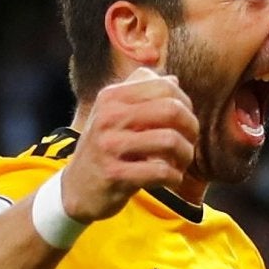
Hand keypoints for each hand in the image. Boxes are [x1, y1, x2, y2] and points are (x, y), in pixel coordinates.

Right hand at [58, 67, 198, 221]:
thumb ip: (142, 94)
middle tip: (188, 142)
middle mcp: (108, 116)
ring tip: (180, 163)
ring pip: (170, 141)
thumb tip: (173, 80)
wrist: (76, 189)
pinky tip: (170, 179)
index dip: (186, 104)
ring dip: (185, 155)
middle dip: (191, 128)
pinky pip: (161, 171)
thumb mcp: (115, 115)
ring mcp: (109, 146)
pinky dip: (175, 177)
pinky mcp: (114, 174)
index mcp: (112, 96)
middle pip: (172, 110)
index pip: (165, 86)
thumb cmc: (106, 149)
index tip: (184, 122)